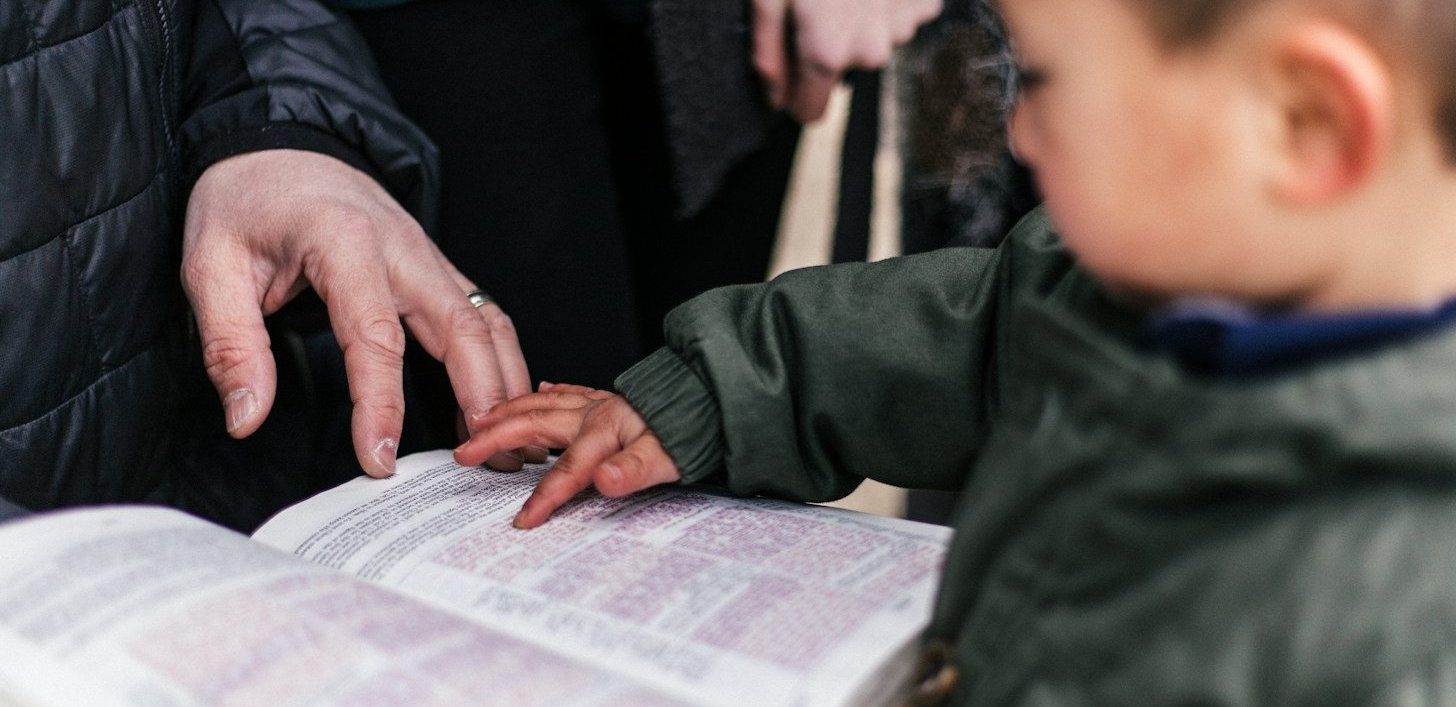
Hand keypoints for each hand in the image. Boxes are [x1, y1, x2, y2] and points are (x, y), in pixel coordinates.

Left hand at [183, 149, 531, 476]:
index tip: (379, 461)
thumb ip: (231, 345)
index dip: (380, 405)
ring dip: (506, 383)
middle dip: (483, 398)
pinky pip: (484, 317)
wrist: (280, 142)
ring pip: (488, 323)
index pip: (375, 336)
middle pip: (463, 329)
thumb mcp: (210, 266)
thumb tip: (247, 417)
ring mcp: (429, 256)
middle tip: (489, 462)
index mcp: (345, 242)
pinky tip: (499, 404)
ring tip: (510, 444)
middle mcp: (403, 248)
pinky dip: (501, 361)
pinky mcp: (437, 267)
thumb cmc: (246, 200)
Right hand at [454, 383, 680, 528]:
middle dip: (498, 438)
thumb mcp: (671, 458)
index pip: (567, 470)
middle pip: (537, 424)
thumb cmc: (694, 430)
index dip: (544, 497)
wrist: (716, 398)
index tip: (522, 522)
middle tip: (465, 452)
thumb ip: (635, 470)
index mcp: (606, 430)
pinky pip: (570, 392)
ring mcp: (601, 403)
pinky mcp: (610, 399)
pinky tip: (541, 391)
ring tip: (481, 419)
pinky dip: (549, 393)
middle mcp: (596, 412)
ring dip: (510, 411)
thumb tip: (605, 481)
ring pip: (544, 403)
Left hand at [753, 0, 941, 121]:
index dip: (793, 95)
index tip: (786, 73)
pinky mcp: (924, 4)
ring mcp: (902, 26)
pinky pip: (897, 16)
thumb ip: (767, 52)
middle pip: (840, 70)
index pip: (810, 112)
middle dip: (825, 46)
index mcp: (827, 53)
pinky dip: (883, 2)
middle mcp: (870, 51)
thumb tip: (774, 97)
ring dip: (856, 21)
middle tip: (813, 1)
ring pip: (870, 42)